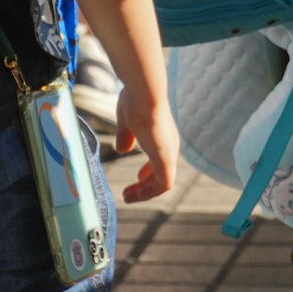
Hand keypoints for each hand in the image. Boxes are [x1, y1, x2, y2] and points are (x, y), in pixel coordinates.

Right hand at [110, 62, 181, 205]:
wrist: (144, 93)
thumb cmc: (134, 101)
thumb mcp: (127, 121)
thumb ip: (125, 135)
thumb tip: (123, 149)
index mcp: (162, 135)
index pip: (160, 159)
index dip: (149, 171)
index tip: (138, 178)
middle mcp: (169, 145)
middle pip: (162, 173)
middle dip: (145, 186)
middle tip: (128, 194)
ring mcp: (168, 152)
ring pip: (163, 182)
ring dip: (145, 193)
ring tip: (127, 198)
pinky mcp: (165, 158)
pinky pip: (164, 184)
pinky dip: (149, 193)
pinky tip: (134, 196)